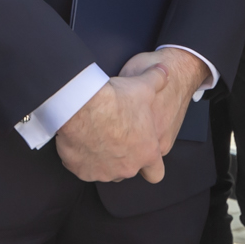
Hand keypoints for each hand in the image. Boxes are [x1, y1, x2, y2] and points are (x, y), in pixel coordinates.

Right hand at [53, 49, 200, 185]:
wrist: (83, 105)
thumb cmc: (116, 100)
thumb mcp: (143, 86)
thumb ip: (157, 80)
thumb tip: (164, 70)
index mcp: (147, 153)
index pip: (156, 173)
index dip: (150, 165)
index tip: (140, 153)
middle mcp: (127, 168)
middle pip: (128, 170)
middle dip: (122, 157)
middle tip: (113, 136)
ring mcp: (103, 172)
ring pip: (105, 171)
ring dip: (102, 159)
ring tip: (95, 136)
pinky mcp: (81, 170)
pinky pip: (82, 168)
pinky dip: (81, 158)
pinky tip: (79, 140)